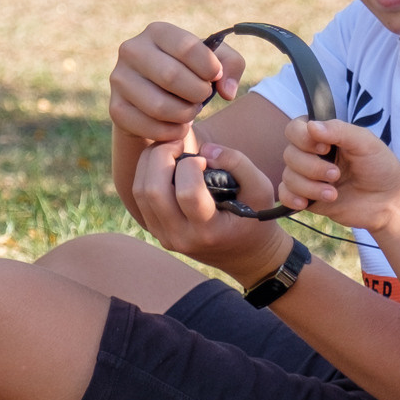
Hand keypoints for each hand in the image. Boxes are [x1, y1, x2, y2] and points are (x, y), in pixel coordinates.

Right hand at [109, 23, 243, 148]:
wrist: (159, 99)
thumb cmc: (191, 73)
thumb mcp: (214, 62)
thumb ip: (231, 66)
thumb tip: (226, 90)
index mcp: (157, 31)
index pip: (186, 47)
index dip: (209, 67)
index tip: (216, 77)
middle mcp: (132, 49)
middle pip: (171, 76)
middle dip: (197, 93)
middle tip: (203, 98)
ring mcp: (119, 79)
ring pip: (159, 105)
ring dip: (185, 114)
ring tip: (191, 111)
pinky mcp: (116, 107)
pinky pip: (148, 126)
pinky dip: (171, 132)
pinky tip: (179, 127)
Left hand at [127, 138, 291, 279]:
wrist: (245, 254)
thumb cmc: (255, 217)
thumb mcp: (261, 188)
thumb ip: (238, 163)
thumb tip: (205, 149)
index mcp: (209, 231)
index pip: (187, 193)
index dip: (191, 165)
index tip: (205, 159)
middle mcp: (181, 237)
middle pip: (152, 191)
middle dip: (161, 156)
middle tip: (178, 145)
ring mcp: (165, 236)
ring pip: (139, 193)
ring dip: (150, 163)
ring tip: (171, 151)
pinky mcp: (156, 231)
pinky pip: (138, 198)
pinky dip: (146, 174)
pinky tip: (166, 165)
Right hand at [280, 118, 399, 237]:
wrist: (388, 203)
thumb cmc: (381, 168)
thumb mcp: (366, 143)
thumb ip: (339, 131)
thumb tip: (311, 126)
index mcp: (325, 137)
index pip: (295, 129)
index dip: (302, 138)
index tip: (324, 149)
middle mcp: (312, 155)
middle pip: (289, 154)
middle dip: (311, 167)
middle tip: (336, 175)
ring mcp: (308, 177)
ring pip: (288, 176)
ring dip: (309, 186)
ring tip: (332, 193)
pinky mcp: (307, 197)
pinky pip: (284, 195)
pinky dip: (291, 198)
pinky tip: (306, 203)